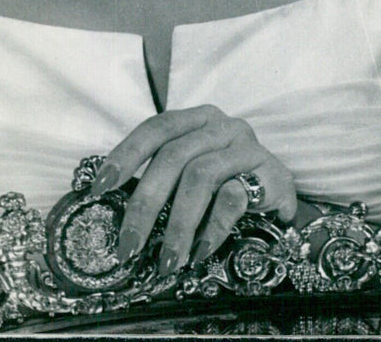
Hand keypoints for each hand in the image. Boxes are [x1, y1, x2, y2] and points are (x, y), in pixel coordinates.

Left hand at [90, 105, 296, 276]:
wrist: (280, 196)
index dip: (125, 155)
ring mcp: (245, 147)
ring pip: (200, 177)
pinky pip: (233, 198)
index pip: (154, 129)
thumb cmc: (227, 181)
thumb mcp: (191, 171)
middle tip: (129, 245)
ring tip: (166, 261)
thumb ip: (162, 176)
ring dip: (178, 224)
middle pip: (173, 157)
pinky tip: (198, 253)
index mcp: (195, 119)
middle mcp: (220, 126)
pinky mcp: (269, 173)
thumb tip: (110, 205)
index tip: (100, 187)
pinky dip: (211, 229)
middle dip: (145, 204)